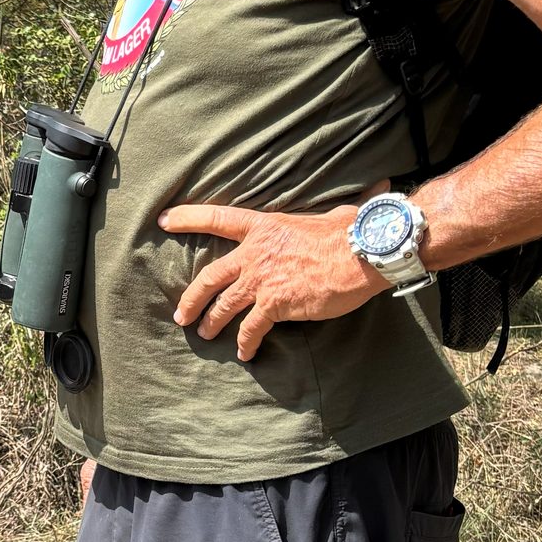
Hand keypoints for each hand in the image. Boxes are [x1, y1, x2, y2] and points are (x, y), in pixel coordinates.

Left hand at [158, 201, 384, 361]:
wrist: (360, 254)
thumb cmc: (351, 231)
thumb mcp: (334, 214)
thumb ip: (336, 212)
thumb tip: (377, 188)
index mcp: (263, 226)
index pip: (216, 218)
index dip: (187, 218)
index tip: (164, 220)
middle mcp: (254, 253)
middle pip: (209, 276)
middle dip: (191, 298)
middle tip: (181, 314)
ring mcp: (261, 280)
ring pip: (224, 306)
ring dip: (212, 323)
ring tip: (204, 334)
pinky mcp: (274, 305)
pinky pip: (251, 328)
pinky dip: (245, 343)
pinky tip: (245, 353)